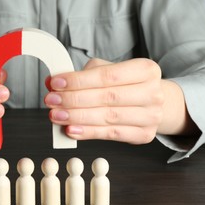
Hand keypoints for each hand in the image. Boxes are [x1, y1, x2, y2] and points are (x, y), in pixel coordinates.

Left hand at [45, 58, 164, 143]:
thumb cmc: (126, 85)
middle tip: (51, 101)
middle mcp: (152, 92)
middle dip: (74, 99)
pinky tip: (71, 130)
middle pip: (107, 97)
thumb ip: (82, 75)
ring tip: (56, 116)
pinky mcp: (144, 134)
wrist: (153, 103)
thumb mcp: (108, 71)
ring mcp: (151, 116)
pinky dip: (88, 132)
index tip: (56, 83)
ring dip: (77, 117)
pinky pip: (111, 134)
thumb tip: (52, 83)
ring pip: (108, 117)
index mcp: (146, 70)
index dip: (78, 80)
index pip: (107, 75)